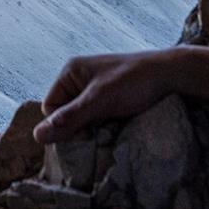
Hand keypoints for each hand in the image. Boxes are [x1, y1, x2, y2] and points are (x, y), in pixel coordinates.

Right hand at [33, 50, 177, 144]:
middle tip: (99, 129)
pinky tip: (116, 125)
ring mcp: (95, 88)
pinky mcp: (109, 98)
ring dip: (93, 127)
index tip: (84, 130)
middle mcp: (79, 79)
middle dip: (79, 126)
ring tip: (111, 126)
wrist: (170, 75)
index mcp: (70, 72)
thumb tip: (37, 136)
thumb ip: (69, 118)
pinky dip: (104, 125)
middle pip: (65, 113)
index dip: (63, 124)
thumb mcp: (99, 101)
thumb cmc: (134, 82)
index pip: (49, 107)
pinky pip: (96, 117)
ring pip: (82, 118)